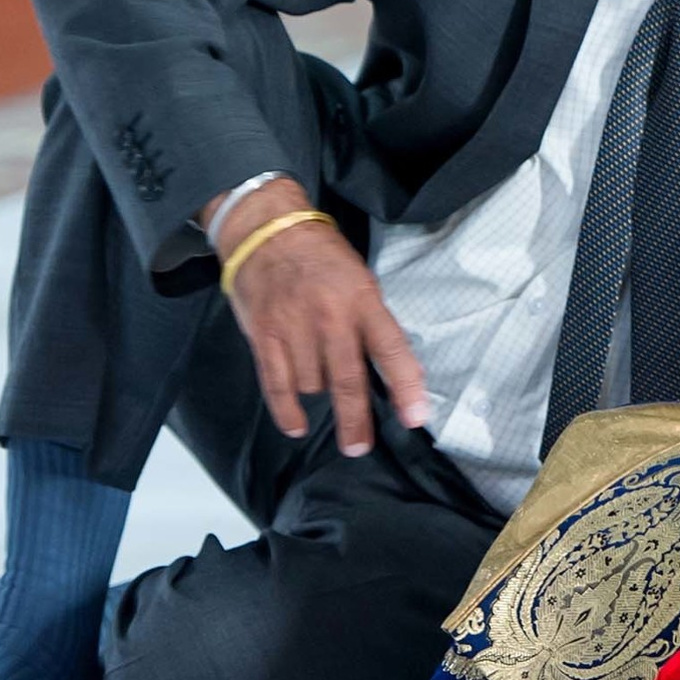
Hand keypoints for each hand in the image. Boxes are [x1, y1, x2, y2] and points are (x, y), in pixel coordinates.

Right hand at [211, 177, 428, 456]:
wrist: (267, 232)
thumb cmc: (322, 257)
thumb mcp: (359, 280)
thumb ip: (371, 322)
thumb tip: (389, 369)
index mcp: (363, 301)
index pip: (391, 350)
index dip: (406, 386)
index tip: (416, 417)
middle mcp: (330, 318)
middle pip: (348, 380)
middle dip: (355, 420)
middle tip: (358, 448)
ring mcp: (294, 328)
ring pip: (312, 384)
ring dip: (319, 395)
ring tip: (321, 390)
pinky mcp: (263, 336)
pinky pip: (276, 384)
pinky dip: (286, 410)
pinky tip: (296, 426)